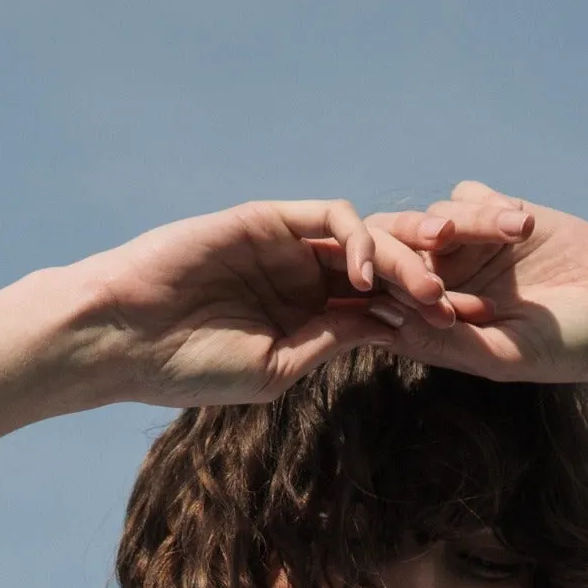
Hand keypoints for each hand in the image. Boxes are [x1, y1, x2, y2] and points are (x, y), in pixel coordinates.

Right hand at [58, 198, 500, 409]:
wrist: (126, 337)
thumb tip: (388, 328)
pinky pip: (326, 216)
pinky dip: (355, 239)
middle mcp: (303, 279)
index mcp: (309, 320)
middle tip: (460, 306)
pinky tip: (366, 274)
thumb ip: (330, 345)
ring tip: (428, 292)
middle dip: (425, 283)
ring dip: (404, 261)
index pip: (379, 312)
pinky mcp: (266, 219)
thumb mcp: (276, 371)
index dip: (419, 320)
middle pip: (382, 270)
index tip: (458, 339)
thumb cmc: (190, 369)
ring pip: (364, 239)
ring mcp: (286, 246)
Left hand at [364, 182, 587, 392]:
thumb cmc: (567, 349)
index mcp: (436, 326)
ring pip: (436, 218)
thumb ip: (451, 341)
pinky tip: (523, 224)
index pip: (387, 299)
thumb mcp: (507, 355)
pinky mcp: (497, 217)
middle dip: (415, 242)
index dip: (384, 286)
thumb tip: (390, 325)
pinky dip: (488, 204)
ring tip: (511, 233)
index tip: (407, 284)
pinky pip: (468, 195)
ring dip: (467, 222)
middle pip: (400, 250)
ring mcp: (469, 248)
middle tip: (441, 240)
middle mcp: (444, 284)